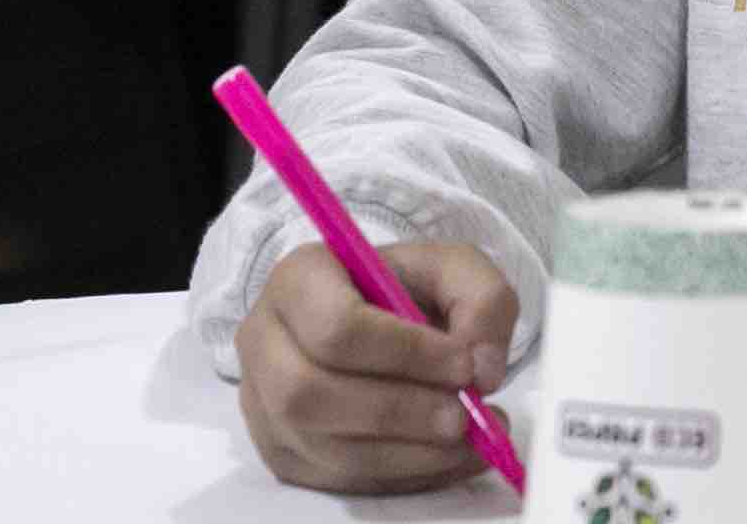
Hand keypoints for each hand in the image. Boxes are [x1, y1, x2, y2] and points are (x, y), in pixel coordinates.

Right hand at [235, 241, 515, 493]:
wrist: (385, 319)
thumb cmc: (410, 288)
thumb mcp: (457, 268)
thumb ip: (484, 302)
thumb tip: (482, 371)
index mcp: (299, 279)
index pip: (335, 327)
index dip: (404, 354)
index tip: (463, 366)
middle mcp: (263, 340)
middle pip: (311, 393)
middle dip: (398, 412)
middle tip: (463, 417)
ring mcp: (262, 403)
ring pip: (322, 446)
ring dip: (405, 452)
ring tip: (466, 438)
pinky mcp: (281, 452)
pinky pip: (335, 478)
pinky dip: (401, 474)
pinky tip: (448, 457)